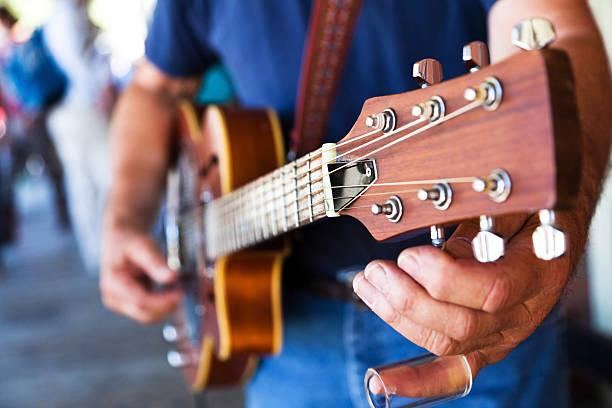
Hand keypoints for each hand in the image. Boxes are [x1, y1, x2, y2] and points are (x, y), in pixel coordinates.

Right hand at [100, 223, 180, 323]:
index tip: (181, 292)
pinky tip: (172, 292)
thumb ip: (156, 262)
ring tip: (178, 288)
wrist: (122, 238)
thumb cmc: (131, 240)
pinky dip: (163, 305)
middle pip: (144, 313)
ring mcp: (120, 303)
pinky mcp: (129, 305)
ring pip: (148, 317)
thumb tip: (172, 277)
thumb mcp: (143, 245)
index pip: (140, 301)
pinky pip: (150, 312)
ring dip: (166, 307)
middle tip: (183, 290)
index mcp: (113, 282)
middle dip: (167, 306)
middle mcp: (113, 297)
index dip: (163, 301)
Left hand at [353, 213, 571, 378]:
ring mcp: (502, 336)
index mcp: (537, 275)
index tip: (409, 256)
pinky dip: (418, 380)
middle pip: (462, 324)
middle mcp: (522, 315)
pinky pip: (454, 372)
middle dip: (408, 298)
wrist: (556, 237)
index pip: (492, 289)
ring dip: (398, 317)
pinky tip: (384, 383)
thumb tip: (445, 248)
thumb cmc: (534, 216)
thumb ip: (484, 224)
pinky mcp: (485, 347)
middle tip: (376, 270)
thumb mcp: (517, 205)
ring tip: (368, 286)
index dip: (444, 277)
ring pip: (447, 343)